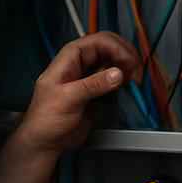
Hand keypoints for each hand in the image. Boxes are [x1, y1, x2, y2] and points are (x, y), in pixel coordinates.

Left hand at [19, 33, 141, 154]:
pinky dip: (123, 78)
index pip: (96, 41)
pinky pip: (112, 78)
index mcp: (69, 59)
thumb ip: (92, 85)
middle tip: (136, 70)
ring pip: (112, 61)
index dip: (115, 47)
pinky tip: (128, 85)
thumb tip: (118, 73)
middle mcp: (80, 64)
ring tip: (134, 79)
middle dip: (124, 54)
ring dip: (126, 66)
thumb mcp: (68, 99)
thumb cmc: (47, 118)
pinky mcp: (96, 91)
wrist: (45, 141)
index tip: (129, 62)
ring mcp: (88, 77)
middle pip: (107, 48)